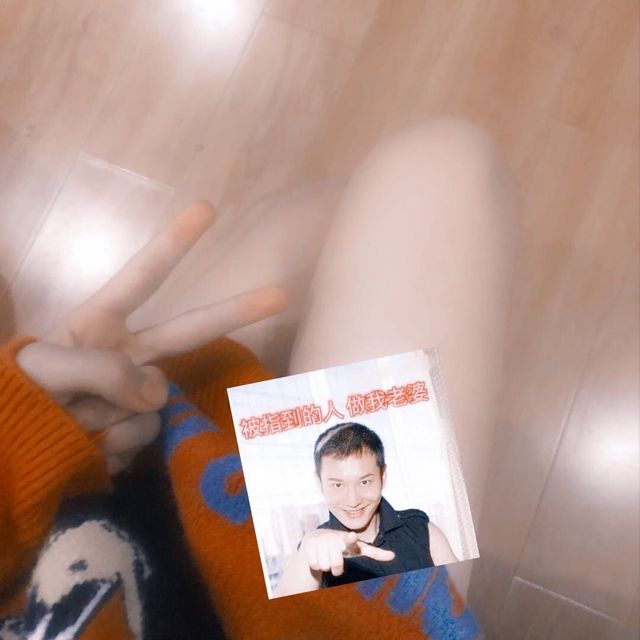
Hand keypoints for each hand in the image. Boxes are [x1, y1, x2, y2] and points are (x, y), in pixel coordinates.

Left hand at [17, 201, 286, 473]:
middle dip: (235, 311)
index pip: (142, 277)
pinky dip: (112, 446)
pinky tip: (85, 445)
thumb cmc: (17, 395)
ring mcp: (134, 395)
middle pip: (189, 330)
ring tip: (70, 422)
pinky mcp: (135, 431)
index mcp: (99, 324)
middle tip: (280, 295)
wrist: (8, 454)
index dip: (174, 243)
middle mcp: (127, 354)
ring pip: (154, 402)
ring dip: (111, 417)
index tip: (207, 209)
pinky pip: (142, 437)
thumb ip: (104, 369)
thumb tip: (157, 392)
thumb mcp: (45, 368)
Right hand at [301, 529, 394, 576]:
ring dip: (326, 566)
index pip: (350, 540)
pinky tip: (317, 555)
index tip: (352, 536)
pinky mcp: (308, 544)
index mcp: (347, 540)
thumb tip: (394, 556)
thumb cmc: (341, 545)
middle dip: (336, 568)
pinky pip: (314, 565)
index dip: (351, 539)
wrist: (316, 538)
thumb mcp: (357, 548)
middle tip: (335, 559)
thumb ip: (375, 552)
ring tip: (326, 556)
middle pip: (337, 566)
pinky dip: (316, 564)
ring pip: (325, 567)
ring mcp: (320, 540)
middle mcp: (333, 538)